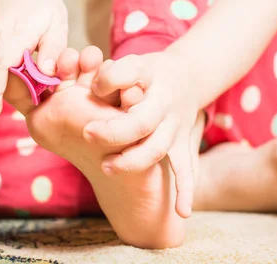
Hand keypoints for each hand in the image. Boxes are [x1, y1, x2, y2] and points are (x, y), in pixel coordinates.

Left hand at [85, 52, 200, 217]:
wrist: (189, 78)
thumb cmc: (150, 73)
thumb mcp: (133, 63)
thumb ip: (114, 75)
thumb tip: (96, 92)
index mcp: (152, 83)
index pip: (130, 78)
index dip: (110, 83)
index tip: (93, 89)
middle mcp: (165, 107)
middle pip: (141, 123)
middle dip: (114, 132)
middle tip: (87, 133)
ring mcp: (175, 128)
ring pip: (157, 148)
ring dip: (133, 161)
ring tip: (106, 167)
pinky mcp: (181, 144)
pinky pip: (186, 169)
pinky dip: (186, 190)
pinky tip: (181, 213)